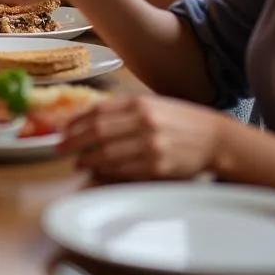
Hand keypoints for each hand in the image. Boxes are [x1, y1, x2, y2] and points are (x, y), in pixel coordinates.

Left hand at [60, 95, 225, 180]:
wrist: (214, 138)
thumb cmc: (179, 120)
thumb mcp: (151, 104)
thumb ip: (122, 110)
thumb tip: (89, 119)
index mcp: (139, 103)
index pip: (97, 111)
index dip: (75, 122)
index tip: (63, 129)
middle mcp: (143, 122)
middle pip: (97, 132)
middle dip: (74, 141)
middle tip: (60, 148)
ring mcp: (151, 145)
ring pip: (108, 153)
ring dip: (88, 159)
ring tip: (77, 162)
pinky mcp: (158, 167)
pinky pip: (125, 169)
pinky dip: (107, 170)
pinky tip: (98, 170)